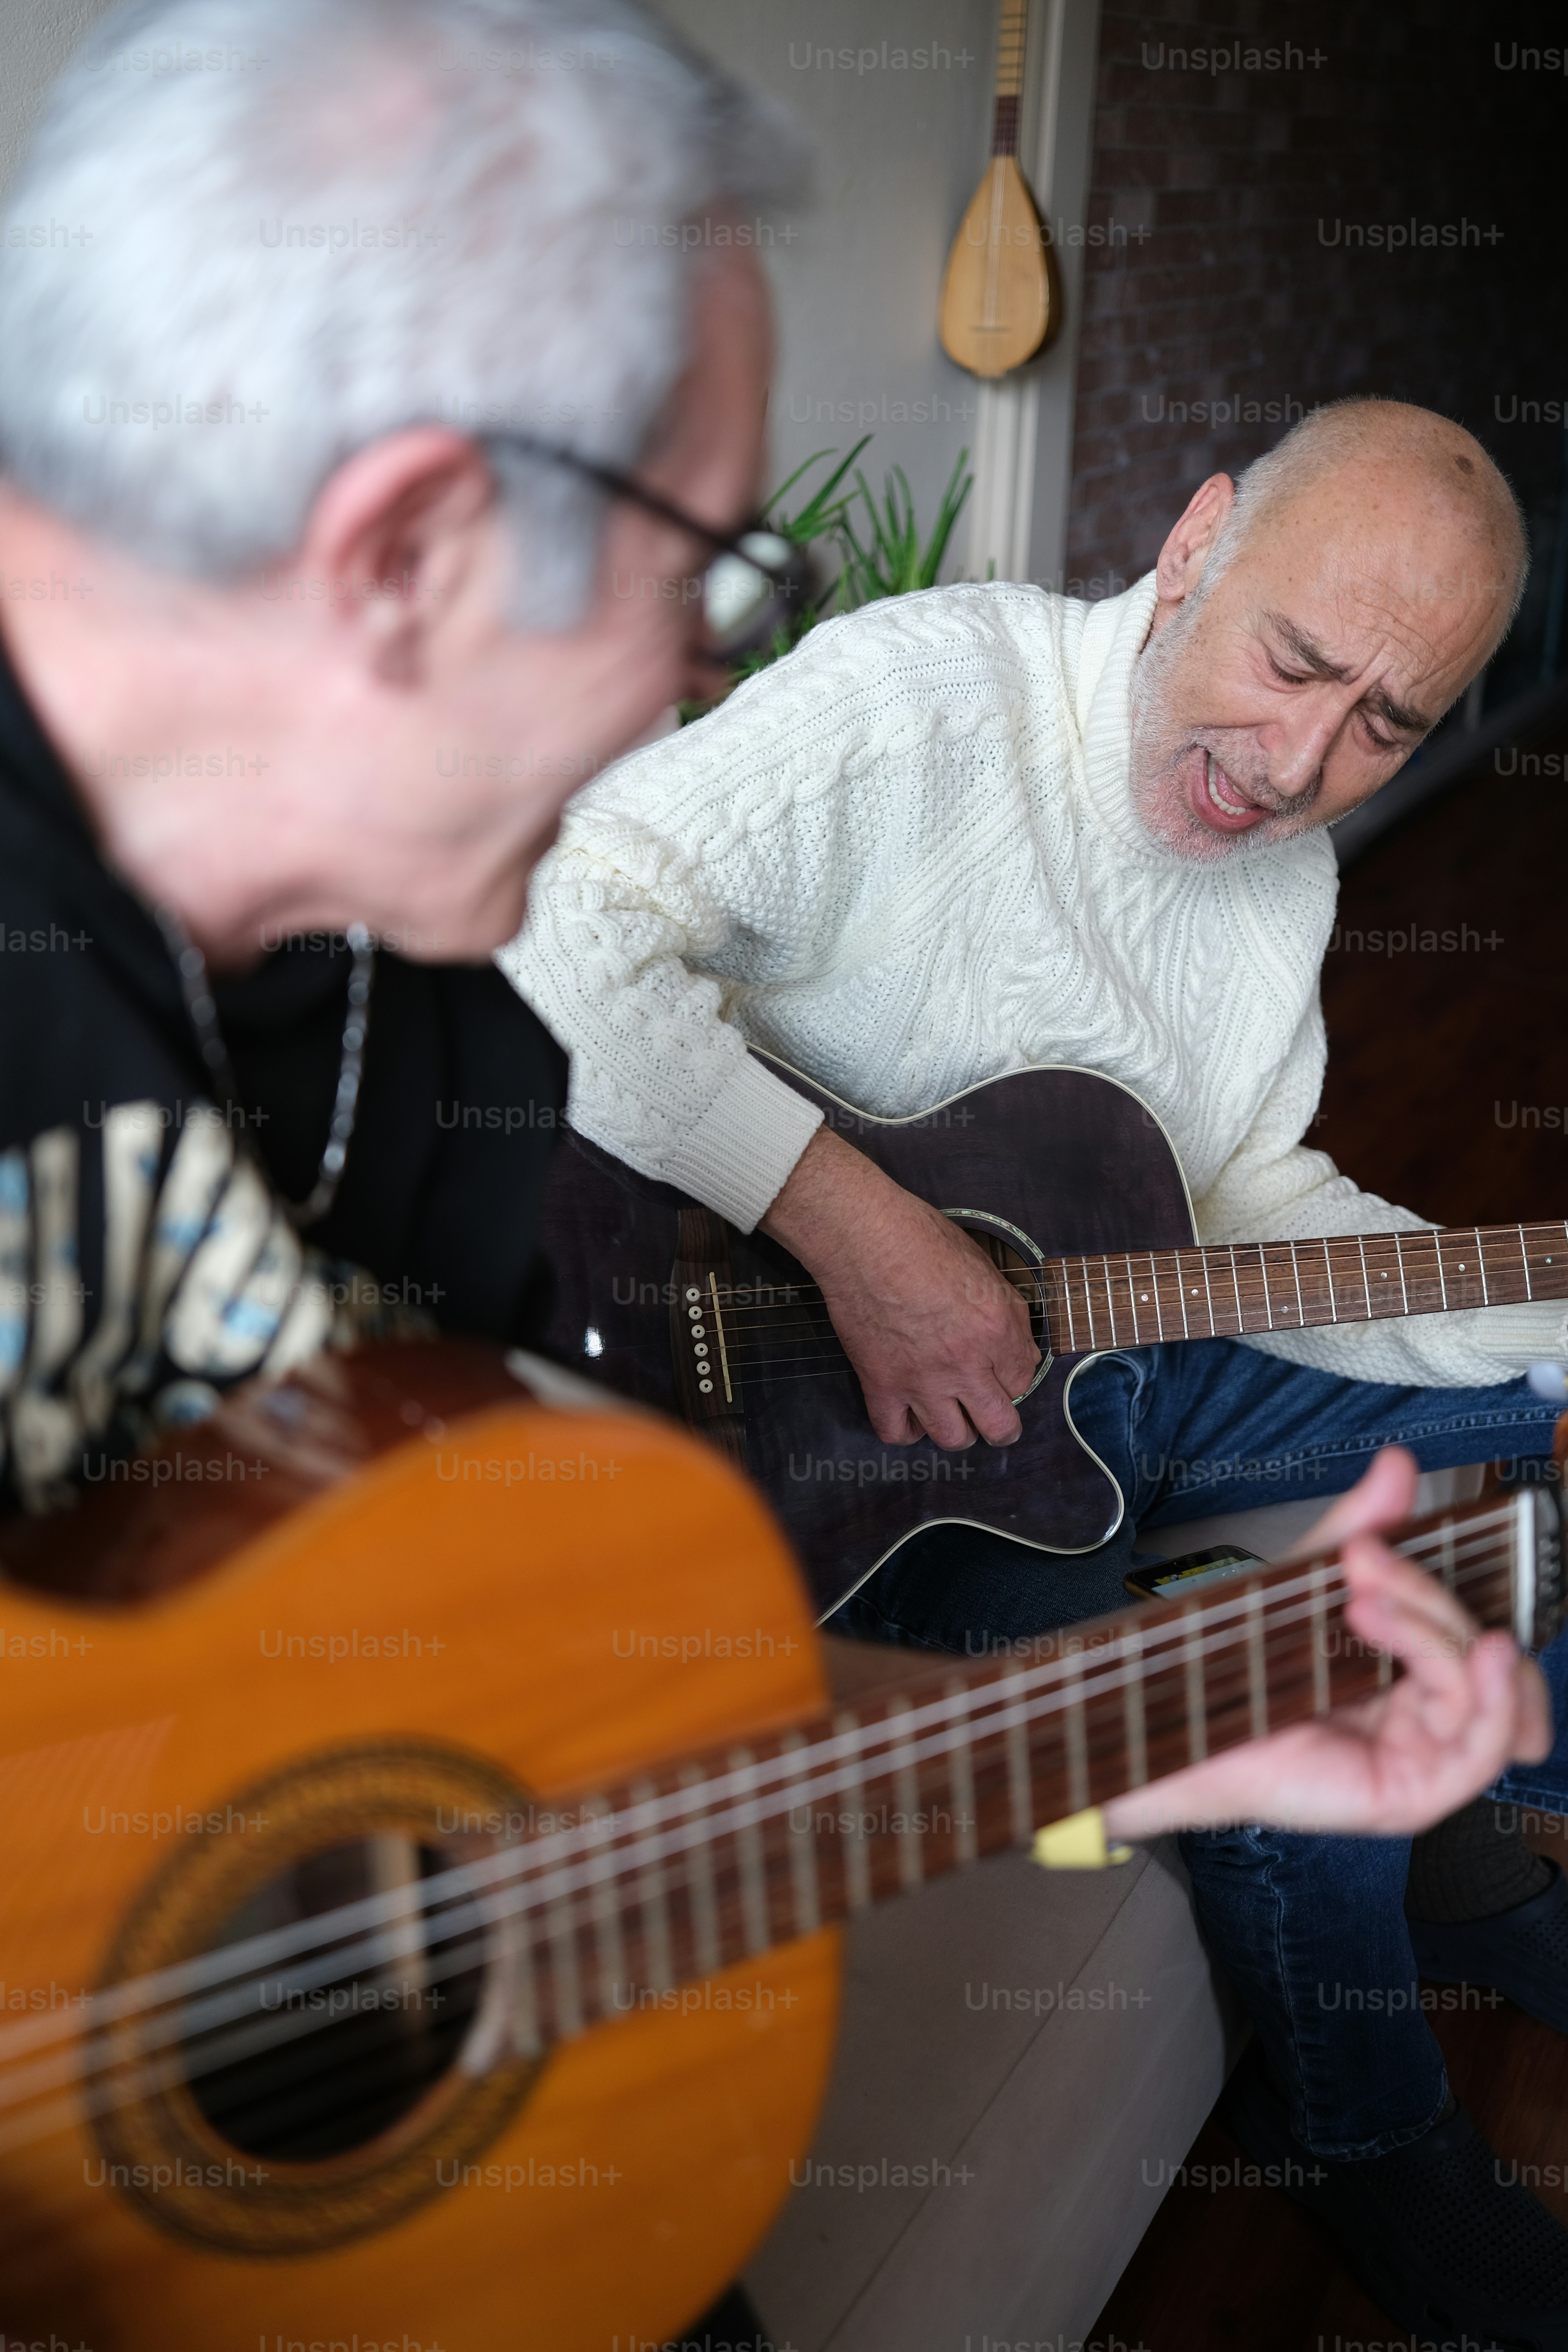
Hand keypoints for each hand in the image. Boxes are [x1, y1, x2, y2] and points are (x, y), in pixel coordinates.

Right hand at [760, 1127, 1038, 1446]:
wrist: (863, 1238)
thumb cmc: (921, 1239)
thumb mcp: (984, 1267)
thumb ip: (1009, 1314)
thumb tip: (1019, 1351)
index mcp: (996, 1329)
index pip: (1024, 1380)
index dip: (1014, 1375)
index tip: (1000, 1368)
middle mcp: (964, 1363)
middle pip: (999, 1427)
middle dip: (1001, 1424)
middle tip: (991, 1411)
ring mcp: (921, 1379)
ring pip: (953, 1438)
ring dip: (957, 1429)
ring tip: (950, 1412)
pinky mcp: (881, 1384)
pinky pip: (897, 1433)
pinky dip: (906, 1429)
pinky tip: (910, 1412)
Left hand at [1102, 1446, 1552, 1841]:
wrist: (1182, 1718)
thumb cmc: (1244, 1663)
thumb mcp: (1313, 1583)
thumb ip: (1365, 1528)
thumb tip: (1398, 1464)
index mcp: (1414, 1675)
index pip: (1483, 1634)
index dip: (1480, 1591)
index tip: (1428, 1536)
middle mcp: (1428, 1719)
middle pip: (1483, 1656)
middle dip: (1433, 1597)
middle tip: (1366, 1559)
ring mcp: (1425, 1759)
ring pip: (1485, 1691)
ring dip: (1439, 1632)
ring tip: (1369, 1600)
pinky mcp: (1413, 1795)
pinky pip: (1481, 1748)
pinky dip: (1491, 1696)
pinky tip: (1470, 1654)